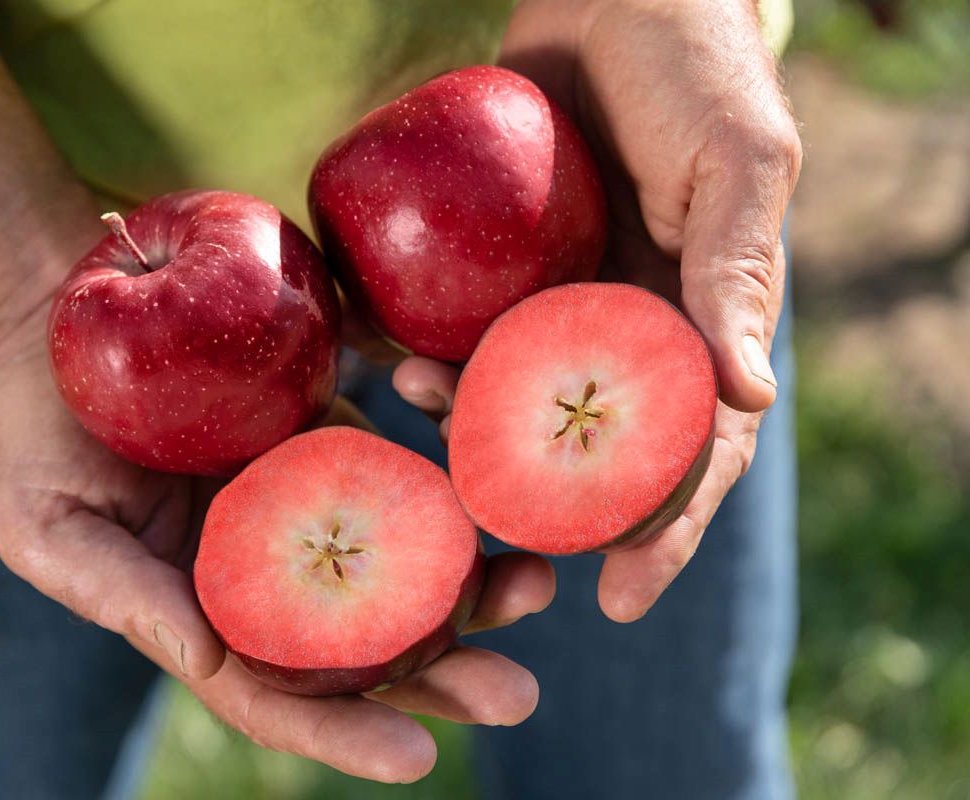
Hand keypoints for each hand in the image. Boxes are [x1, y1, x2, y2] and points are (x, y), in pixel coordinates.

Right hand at [0, 316, 555, 782]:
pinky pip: (407, 469)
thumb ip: (119, 596)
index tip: (416, 759)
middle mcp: (276, 573)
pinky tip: (499, 480)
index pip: (279, 693)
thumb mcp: (48, 526)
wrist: (73, 328)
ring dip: (475, 585)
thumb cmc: (43, 438)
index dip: (343, 733)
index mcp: (210, 615)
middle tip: (517, 694)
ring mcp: (314, 504)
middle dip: (443, 675)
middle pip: (368, 643)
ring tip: (539, 586)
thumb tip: (207, 659)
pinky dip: (453, 483)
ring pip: (406, 563)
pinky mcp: (340, 437)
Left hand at [394, 0, 801, 621]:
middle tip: (497, 570)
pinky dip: (420, 353)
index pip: (688, 451)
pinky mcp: (486, 270)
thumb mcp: (734, 164)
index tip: (623, 600)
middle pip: (583, 454)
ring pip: (504, 402)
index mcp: (692, 329)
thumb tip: (752, 395)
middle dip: (545, 516)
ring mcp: (545, 305)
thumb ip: (736, 275)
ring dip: (466, 431)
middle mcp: (616, 333)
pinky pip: (450, 331)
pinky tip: (391, 362)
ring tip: (426, 415)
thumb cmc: (694, 68)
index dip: (665, 529)